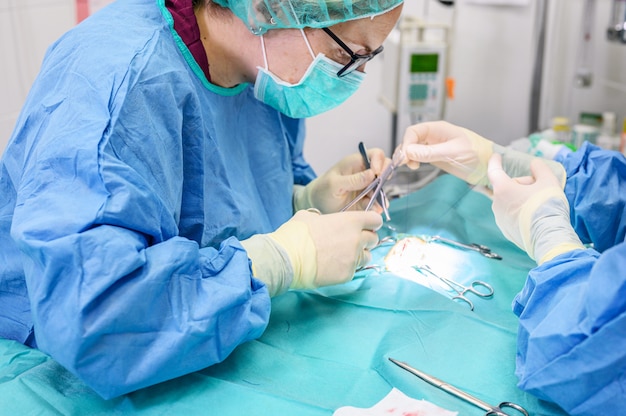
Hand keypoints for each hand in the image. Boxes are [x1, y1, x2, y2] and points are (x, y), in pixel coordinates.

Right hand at [241, 210, 381, 294]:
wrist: (287, 259)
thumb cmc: (296, 234)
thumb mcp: (308, 216)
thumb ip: (322, 217)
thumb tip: (320, 220)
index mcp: (350, 221)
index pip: (375, 220)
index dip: (371, 222)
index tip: (366, 225)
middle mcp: (356, 239)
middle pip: (373, 239)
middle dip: (365, 239)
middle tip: (351, 241)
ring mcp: (353, 259)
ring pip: (366, 256)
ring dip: (359, 255)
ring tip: (342, 255)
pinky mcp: (347, 275)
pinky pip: (353, 270)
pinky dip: (346, 268)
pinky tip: (332, 266)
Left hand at [293, 149, 389, 213]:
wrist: (316, 205)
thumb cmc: (322, 190)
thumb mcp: (334, 184)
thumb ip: (352, 180)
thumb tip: (371, 174)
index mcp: (356, 163)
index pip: (376, 155)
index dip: (380, 162)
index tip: (377, 174)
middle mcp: (364, 173)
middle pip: (384, 171)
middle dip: (383, 182)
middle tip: (377, 192)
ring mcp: (367, 187)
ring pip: (382, 190)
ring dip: (380, 198)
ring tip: (374, 206)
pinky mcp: (367, 200)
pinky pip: (377, 203)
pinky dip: (377, 207)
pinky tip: (373, 211)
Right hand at [401, 121, 493, 185]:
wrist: (489, 164)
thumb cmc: (478, 153)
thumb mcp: (453, 152)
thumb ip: (430, 153)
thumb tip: (409, 152)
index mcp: (438, 129)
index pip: (414, 131)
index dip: (407, 143)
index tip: (405, 157)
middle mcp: (433, 136)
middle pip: (410, 139)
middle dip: (404, 150)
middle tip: (405, 163)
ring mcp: (433, 146)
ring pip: (412, 148)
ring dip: (407, 156)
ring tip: (412, 166)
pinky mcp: (434, 157)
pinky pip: (418, 156)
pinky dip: (412, 161)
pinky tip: (414, 166)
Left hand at [487, 153, 583, 263]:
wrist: (548, 236)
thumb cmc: (547, 205)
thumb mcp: (549, 181)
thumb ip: (540, 168)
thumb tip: (534, 164)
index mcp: (503, 189)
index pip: (494, 171)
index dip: (495, 162)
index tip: (496, 156)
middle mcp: (496, 204)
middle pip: (508, 187)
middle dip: (522, 184)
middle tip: (540, 189)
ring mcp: (500, 219)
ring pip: (510, 202)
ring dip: (522, 199)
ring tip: (540, 205)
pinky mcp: (506, 231)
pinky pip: (512, 215)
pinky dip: (521, 213)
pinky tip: (535, 217)